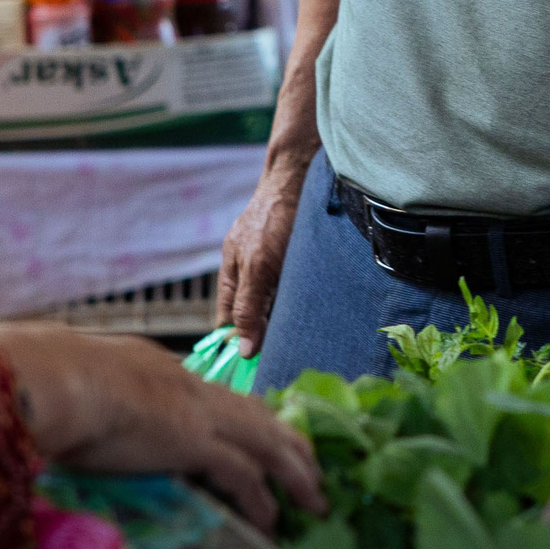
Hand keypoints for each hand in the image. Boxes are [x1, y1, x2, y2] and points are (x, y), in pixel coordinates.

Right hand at [0, 323, 325, 528]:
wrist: (47, 376)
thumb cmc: (42, 380)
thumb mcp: (70, 385)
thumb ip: (82, 401)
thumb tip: (61, 415)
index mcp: (157, 370)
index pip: (212, 394)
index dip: (240, 417)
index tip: (257, 433)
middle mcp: (187, 385)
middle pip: (255, 411)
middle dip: (287, 439)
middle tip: (309, 464)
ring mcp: (195, 411)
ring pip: (267, 440)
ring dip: (295, 470)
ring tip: (314, 495)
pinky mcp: (194, 441)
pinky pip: (243, 475)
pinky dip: (262, 499)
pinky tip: (272, 519)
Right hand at [217, 150, 312, 355]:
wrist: (302, 176)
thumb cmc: (275, 217)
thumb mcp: (259, 265)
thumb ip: (249, 306)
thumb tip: (243, 350)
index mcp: (233, 274)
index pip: (228, 321)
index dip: (236, 345)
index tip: (250, 372)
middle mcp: (252, 271)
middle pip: (255, 315)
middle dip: (267, 337)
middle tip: (283, 362)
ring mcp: (275, 265)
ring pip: (279, 305)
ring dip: (289, 321)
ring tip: (303, 343)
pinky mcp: (299, 260)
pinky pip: (299, 291)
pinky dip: (306, 304)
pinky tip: (320, 315)